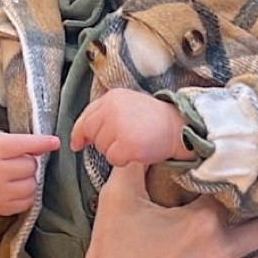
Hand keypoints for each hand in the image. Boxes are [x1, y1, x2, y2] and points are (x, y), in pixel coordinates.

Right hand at [0, 131, 62, 213]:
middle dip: (28, 163)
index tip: (55, 142)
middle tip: (15, 163)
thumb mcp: (0, 140)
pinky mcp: (1, 208)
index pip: (24, 145)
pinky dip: (27, 195)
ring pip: (32, 185)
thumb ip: (24, 142)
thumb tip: (51, 144)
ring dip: (30, 180)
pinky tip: (15, 188)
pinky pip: (29, 202)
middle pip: (30, 166)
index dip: (42, 143)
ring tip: (16, 176)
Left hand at [71, 88, 192, 167]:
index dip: (79, 133)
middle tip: (123, 140)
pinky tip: (136, 152)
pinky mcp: (126, 145)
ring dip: (115, 151)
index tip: (77, 143)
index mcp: (111, 97)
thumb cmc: (154, 120)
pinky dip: (123, 160)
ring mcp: (119, 127)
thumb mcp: (128, 105)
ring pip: (102, 148)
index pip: (86, 117)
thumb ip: (106, 114)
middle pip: (92, 134)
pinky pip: (113, 159)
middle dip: (102, 142)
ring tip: (134, 142)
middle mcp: (112, 110)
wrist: (179, 127)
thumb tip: (81, 137)